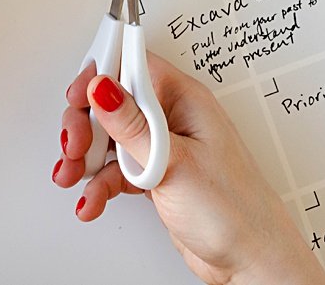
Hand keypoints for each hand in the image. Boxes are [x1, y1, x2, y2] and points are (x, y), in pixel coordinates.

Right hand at [53, 54, 324, 284]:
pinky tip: (92, 200)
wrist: (250, 261)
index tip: (77, 94)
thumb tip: (102, 87)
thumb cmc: (234, 210)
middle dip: (85, 123)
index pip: (133, 64)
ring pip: (109, 137)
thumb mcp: (174, 162)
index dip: (100, 73)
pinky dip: (98, 184)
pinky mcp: (155, 174)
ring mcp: (162, 147)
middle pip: (112, 101)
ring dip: (85, 157)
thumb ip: (132, 126)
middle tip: (74, 145)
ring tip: (74, 176)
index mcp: (184, 99)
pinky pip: (115, 169)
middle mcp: (172, 118)